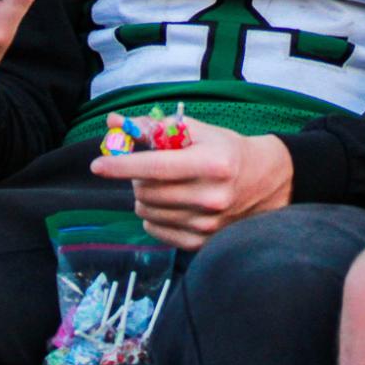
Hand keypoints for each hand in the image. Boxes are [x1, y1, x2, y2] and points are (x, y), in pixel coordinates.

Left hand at [90, 118, 292, 249]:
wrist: (267, 181)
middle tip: (147, 167)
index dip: (122, 166)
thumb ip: (154, 127)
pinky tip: (169, 203)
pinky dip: (153, 216)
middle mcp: (211, 197)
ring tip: (162, 184)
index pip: (156, 166)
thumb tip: (114, 122)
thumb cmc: (227, 150)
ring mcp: (208, 224)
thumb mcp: (197, 130)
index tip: (97, 165)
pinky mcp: (203, 242)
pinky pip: (156, 230)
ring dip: (144, 196)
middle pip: (147, 190)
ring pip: (148, 211)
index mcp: (212, 163)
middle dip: (136, 176)